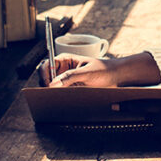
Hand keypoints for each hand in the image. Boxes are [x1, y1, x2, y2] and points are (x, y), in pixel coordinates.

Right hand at [41, 51, 160, 87]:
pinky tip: (65, 101)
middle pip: (47, 77)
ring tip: (60, 98)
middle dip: (46, 85)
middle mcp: (63, 69)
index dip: (43, 75)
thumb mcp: (86, 72)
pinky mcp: (72, 89)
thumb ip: (70, 77)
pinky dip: (60, 97)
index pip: (46, 65)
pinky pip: (61, 94)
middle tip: (52, 94)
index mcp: (65, 60)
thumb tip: (53, 84)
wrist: (117, 77)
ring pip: (53, 87)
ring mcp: (67, 80)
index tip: (47, 84)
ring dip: (53, 93)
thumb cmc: (104, 69)